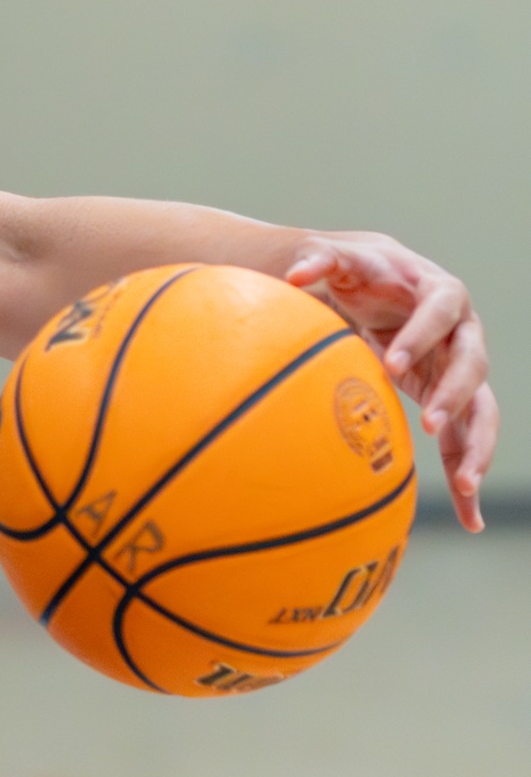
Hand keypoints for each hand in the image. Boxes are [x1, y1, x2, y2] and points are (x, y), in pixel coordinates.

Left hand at [287, 234, 496, 531]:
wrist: (380, 281)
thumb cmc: (359, 270)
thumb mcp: (340, 259)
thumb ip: (319, 260)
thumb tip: (294, 275)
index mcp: (440, 293)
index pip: (441, 313)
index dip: (420, 338)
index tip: (391, 364)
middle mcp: (463, 332)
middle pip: (473, 364)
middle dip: (454, 394)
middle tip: (430, 425)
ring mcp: (462, 368)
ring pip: (483, 409)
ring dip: (477, 445)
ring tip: (466, 484)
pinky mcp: (454, 398)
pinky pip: (468, 438)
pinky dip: (468, 474)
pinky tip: (469, 517)